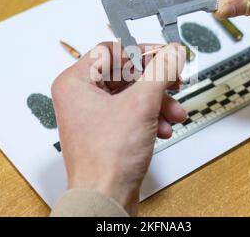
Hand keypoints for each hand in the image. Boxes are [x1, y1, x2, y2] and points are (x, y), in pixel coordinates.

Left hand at [51, 42, 185, 214]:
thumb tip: (172, 52)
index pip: (111, 51)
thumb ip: (160, 72)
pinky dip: (149, 117)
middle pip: (125, 74)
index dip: (141, 52)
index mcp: (75, 82)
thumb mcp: (140, 105)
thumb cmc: (105, 161)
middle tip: (174, 81)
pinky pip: (131, 113)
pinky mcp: (106, 131)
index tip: (164, 56)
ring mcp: (93, 115)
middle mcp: (80, 97)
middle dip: (155, 82)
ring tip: (173, 112)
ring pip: (132, 95)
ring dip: (157, 102)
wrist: (105, 199)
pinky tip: (162, 128)